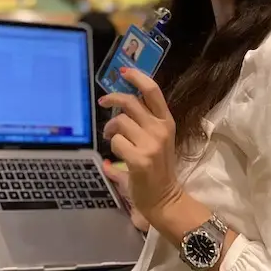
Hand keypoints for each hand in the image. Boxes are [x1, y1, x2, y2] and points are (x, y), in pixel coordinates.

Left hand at [99, 67, 182, 223]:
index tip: (123, 72)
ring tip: (112, 137)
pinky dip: (113, 146)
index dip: (137, 77)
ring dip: (111, 128)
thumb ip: (141, 122)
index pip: (153, 91)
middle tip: (104, 102)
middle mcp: (160, 129)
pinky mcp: (139, 159)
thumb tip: (119, 109)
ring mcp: (151, 144)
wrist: (164, 198)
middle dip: (113, 98)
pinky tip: (116, 154)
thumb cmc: (158, 168)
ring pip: (120, 122)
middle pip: (131, 101)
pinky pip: (116, 141)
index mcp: (166, 122)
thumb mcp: (157, 140)